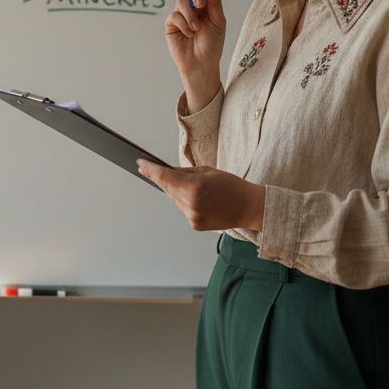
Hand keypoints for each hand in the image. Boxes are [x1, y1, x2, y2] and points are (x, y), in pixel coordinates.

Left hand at [136, 159, 264, 232]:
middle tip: (148, 168)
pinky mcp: (194, 224)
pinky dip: (185, 202)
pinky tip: (197, 199)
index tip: (140, 163)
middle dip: (159, 179)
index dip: (150, 170)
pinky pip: (183, 209)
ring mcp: (191, 216)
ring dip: (175, 191)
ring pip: (174, 200)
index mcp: (194, 186)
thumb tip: (166, 172)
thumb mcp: (207, 171)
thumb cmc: (231, 186)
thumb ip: (184, 172)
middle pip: (167, 188)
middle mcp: (190, 203)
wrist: (249, 207)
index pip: (164, 177)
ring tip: (188, 185)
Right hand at [166, 0, 225, 108]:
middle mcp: (194, 7)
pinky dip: (183, 24)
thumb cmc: (212, 45)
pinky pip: (174, 15)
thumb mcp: (217, 22)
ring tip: (196, 29)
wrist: (201, 63)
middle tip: (201, 5)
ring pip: (181, 1)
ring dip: (190, 15)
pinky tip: (189, 34)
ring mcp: (181, 15)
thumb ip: (215, 2)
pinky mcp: (171, 24)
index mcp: (207, 4)